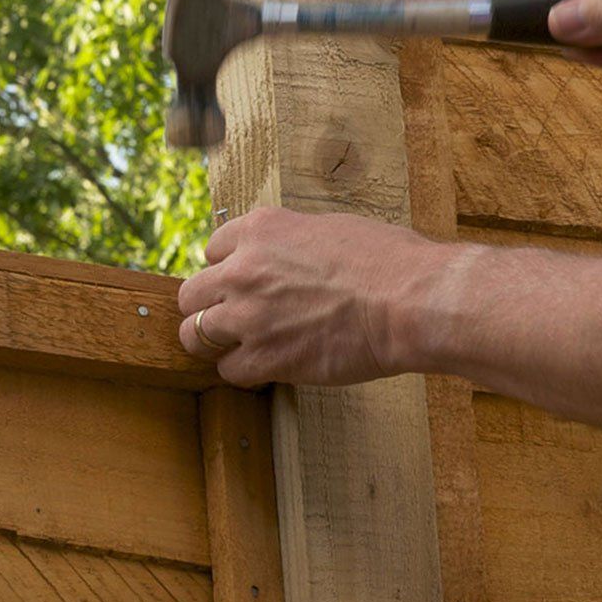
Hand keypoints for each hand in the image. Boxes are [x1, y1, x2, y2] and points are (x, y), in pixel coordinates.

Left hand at [177, 207, 451, 386]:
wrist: (410, 301)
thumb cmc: (387, 261)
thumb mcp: (329, 229)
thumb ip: (291, 244)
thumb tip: (286, 258)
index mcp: (259, 229)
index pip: (212, 251)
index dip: (227, 271)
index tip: (243, 285)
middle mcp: (243, 269)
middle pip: (191, 295)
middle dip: (210, 309)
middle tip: (234, 321)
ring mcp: (249, 315)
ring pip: (195, 335)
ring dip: (215, 344)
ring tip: (241, 348)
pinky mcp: (265, 357)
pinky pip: (229, 371)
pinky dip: (244, 372)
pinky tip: (267, 368)